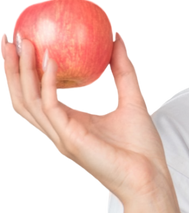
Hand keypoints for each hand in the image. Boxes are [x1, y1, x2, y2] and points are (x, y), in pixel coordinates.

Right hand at [1, 31, 177, 210]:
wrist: (149, 177)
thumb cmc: (141, 148)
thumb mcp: (131, 99)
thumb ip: (121, 70)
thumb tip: (116, 39)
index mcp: (69, 122)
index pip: (38, 93)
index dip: (26, 69)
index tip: (25, 40)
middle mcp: (59, 129)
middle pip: (23, 95)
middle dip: (11, 66)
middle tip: (10, 36)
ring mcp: (61, 135)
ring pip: (28, 101)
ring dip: (21, 70)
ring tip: (22, 42)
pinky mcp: (69, 139)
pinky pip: (50, 107)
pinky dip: (48, 83)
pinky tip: (52, 60)